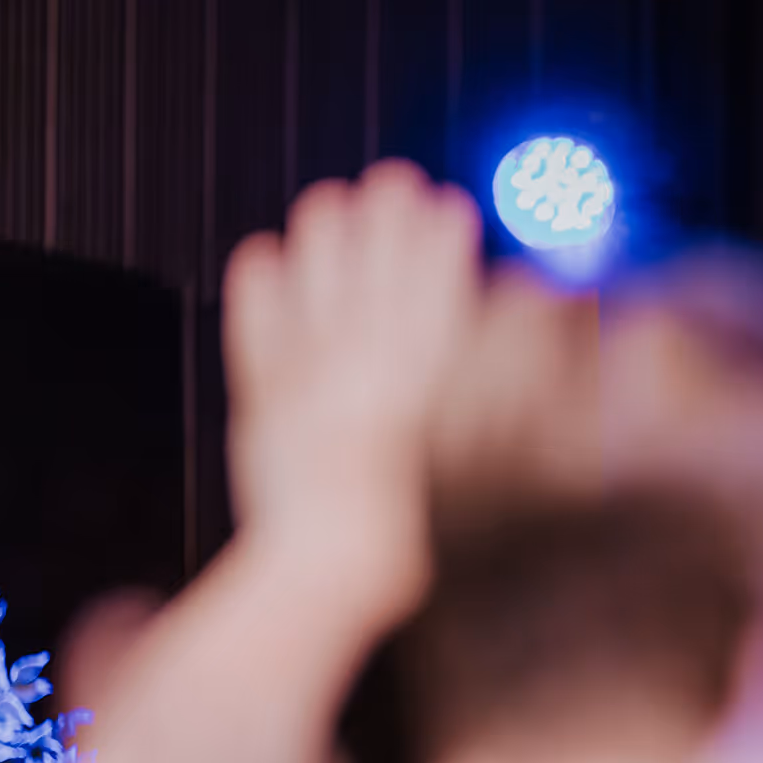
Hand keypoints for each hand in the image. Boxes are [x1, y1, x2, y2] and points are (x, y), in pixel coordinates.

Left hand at [223, 160, 480, 592]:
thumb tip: (508, 343)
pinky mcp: (261, 407)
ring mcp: (304, 384)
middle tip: (392, 181)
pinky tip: (261, 257)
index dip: (440, 244)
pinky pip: (255, 333)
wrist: (324, 581)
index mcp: (420, 385)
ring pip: (313, 289)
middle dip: (385, 223)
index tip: (448, 206)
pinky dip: (257, 293)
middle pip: (374, 277)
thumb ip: (483, 397)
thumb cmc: (410, 546)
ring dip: (323, 240)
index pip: (433, 292)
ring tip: (329, 200)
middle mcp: (360, 371)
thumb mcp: (472, 468)